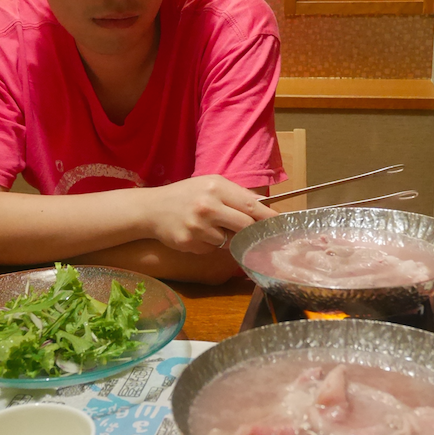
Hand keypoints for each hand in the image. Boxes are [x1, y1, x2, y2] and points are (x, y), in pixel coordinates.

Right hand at [142, 175, 276, 253]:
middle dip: (252, 232)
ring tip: (212, 227)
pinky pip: (212, 249)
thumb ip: (236, 195)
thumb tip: (265, 208)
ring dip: (227, 238)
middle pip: (245, 227)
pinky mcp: (190, 243)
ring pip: (230, 241)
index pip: (251, 205)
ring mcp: (198, 227)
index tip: (281, 224)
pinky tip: (199, 234)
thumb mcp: (210, 185)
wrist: (152, 209)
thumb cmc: (186, 194)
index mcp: (216, 188)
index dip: (268, 217)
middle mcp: (208, 207)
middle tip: (256, 234)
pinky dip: (211, 244)